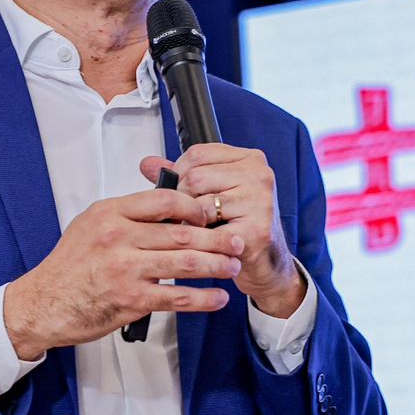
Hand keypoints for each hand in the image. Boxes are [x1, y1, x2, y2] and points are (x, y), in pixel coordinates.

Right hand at [2, 187, 244, 358]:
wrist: (44, 302)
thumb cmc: (69, 266)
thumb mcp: (91, 226)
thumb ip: (127, 216)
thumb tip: (167, 209)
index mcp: (110, 214)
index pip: (163, 200)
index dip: (193, 206)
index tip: (207, 214)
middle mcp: (118, 238)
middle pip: (181, 233)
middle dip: (216, 238)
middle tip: (235, 240)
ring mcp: (125, 269)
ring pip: (185, 263)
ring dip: (215, 265)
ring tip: (232, 266)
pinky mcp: (131, 299)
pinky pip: (177, 297)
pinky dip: (203, 299)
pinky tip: (217, 298)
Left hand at [141, 144, 305, 317]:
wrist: (266, 261)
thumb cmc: (239, 224)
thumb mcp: (212, 192)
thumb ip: (182, 175)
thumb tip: (148, 164)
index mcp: (250, 159)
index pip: (198, 153)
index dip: (179, 174)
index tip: (181, 191)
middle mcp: (259, 175)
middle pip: (195, 177)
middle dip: (183, 201)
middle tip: (190, 217)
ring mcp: (260, 201)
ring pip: (199, 204)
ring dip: (191, 223)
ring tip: (200, 231)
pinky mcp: (256, 229)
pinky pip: (209, 231)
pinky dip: (200, 240)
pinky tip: (207, 244)